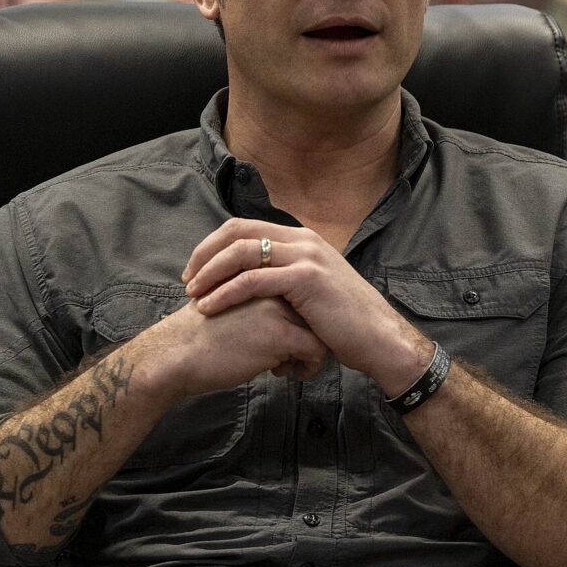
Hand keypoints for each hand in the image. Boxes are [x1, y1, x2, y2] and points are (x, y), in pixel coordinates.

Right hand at [129, 293, 329, 400]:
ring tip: (289, 366)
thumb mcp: (227, 302)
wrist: (174, 355)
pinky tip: (286, 374)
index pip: (300, 292)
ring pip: (319, 330)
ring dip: (309, 353)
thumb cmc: (197, 335)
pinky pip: (316, 351)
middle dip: (307, 335)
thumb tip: (279, 317)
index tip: (288, 339)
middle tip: (292, 356)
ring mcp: (278, 309)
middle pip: (313, 310)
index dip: (300, 318)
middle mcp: (272, 286)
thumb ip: (253, 300)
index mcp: (259, 273)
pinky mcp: (280, 335)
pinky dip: (309, 367)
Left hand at [181, 220, 432, 391]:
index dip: (214, 246)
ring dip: (210, 273)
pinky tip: (210, 307)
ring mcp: (306, 257)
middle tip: (187, 281)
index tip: (196, 271)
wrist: (379, 339)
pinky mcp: (306, 279)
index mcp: (302, 239)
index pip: (246, 227)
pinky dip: (225, 292)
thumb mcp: (315, 291)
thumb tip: (261, 285)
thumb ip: (290, 279)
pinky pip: (253, 280)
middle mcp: (303, 240)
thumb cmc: (347, 324)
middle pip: (237, 232)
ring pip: (241, 252)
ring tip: (193, 295)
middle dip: (204, 255)